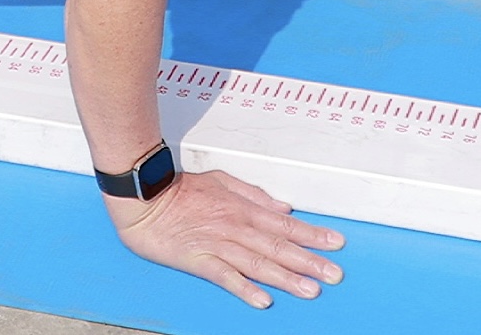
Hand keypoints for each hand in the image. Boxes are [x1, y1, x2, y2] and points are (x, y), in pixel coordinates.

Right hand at [107, 166, 342, 307]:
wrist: (145, 198)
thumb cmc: (181, 189)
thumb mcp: (221, 180)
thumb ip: (254, 195)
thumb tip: (283, 208)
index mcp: (242, 208)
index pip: (284, 225)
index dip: (312, 234)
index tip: (336, 243)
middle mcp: (235, 227)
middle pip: (278, 246)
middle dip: (309, 260)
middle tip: (335, 273)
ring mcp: (218, 244)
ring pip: (258, 263)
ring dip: (286, 277)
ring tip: (310, 289)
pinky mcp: (198, 260)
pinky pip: (225, 276)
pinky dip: (244, 288)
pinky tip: (262, 300)